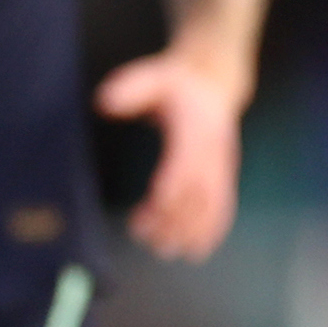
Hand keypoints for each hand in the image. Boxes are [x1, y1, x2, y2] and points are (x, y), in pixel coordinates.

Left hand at [97, 46, 246, 259]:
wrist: (214, 82)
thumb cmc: (175, 82)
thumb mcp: (152, 75)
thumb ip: (129, 89)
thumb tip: (103, 102)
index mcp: (196, 127)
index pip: (184, 164)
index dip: (170, 187)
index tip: (150, 208)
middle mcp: (213, 150)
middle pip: (196, 192)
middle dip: (174, 218)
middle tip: (147, 238)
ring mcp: (221, 165)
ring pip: (210, 205)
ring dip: (191, 231)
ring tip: (165, 250)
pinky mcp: (223, 174)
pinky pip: (222, 206)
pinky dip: (212, 231)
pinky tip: (197, 251)